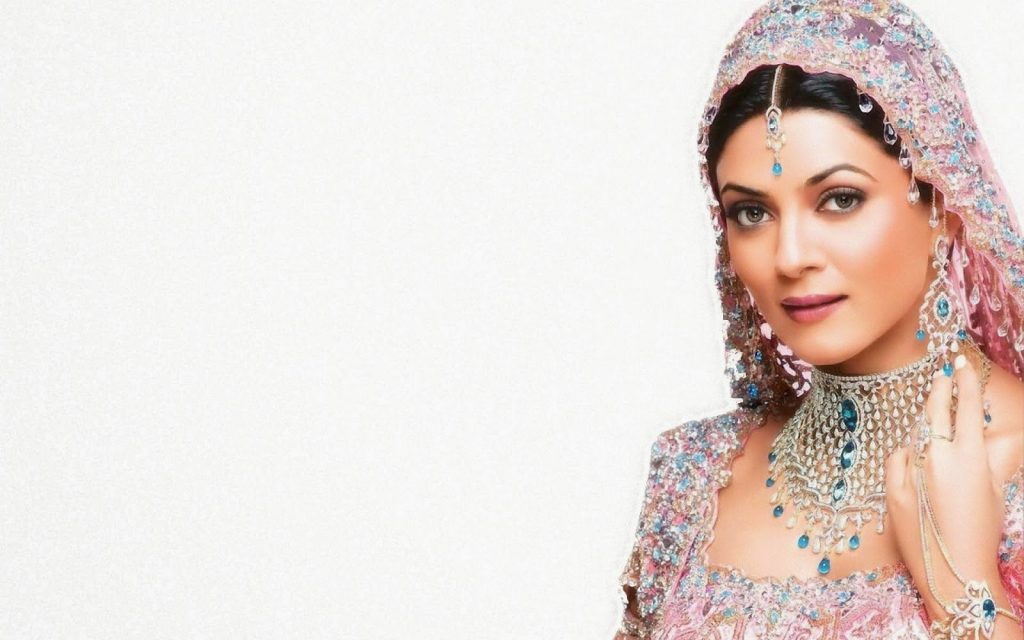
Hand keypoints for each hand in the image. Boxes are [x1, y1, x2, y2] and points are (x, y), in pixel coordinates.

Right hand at [884, 353, 1003, 617]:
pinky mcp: (1000, 488)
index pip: (938, 412)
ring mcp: (988, 472)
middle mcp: (966, 458)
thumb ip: (897, 465)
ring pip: (994, 429)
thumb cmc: (921, 539)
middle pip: (969, 410)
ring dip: (986, 412)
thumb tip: (905, 447)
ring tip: (980, 400)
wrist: (962, 573)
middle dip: (966, 385)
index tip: (942, 372)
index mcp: (935, 457)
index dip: (941, 389)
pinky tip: (992, 436)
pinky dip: (998, 439)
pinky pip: (1002, 452)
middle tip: (962, 365)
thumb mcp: (895, 500)